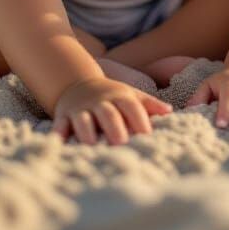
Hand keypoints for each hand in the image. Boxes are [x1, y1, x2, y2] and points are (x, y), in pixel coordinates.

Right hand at [52, 76, 171, 144]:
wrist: (79, 84)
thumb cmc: (112, 96)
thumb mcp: (131, 95)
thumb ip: (149, 104)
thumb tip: (169, 111)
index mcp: (119, 97)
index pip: (131, 106)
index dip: (140, 118)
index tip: (147, 134)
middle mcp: (100, 102)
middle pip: (108, 113)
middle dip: (114, 127)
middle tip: (121, 143)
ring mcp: (81, 108)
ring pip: (83, 119)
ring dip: (87, 131)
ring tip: (91, 145)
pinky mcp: (63, 116)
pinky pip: (60, 124)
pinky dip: (58, 133)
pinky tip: (58, 143)